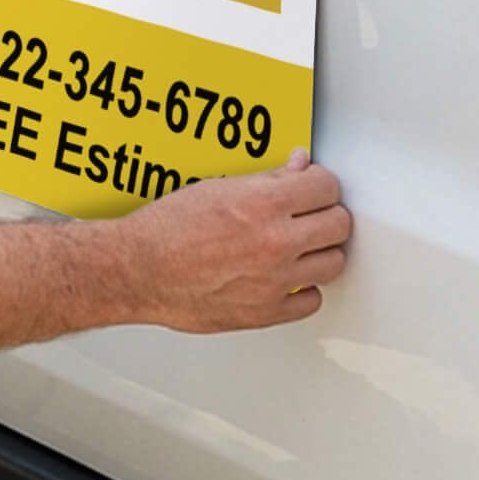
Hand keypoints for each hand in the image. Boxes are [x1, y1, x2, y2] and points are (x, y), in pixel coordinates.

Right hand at [118, 149, 349, 330]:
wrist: (139, 269)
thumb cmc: (167, 229)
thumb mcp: (217, 187)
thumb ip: (267, 179)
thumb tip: (298, 167)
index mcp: (263, 204)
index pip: (326, 187)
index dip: (320, 184)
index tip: (312, 187)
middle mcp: (276, 242)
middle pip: (339, 224)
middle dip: (325, 214)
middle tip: (309, 214)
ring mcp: (275, 281)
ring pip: (334, 263)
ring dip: (320, 251)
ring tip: (300, 245)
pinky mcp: (267, 312)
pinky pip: (312, 301)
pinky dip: (304, 289)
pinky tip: (288, 277)